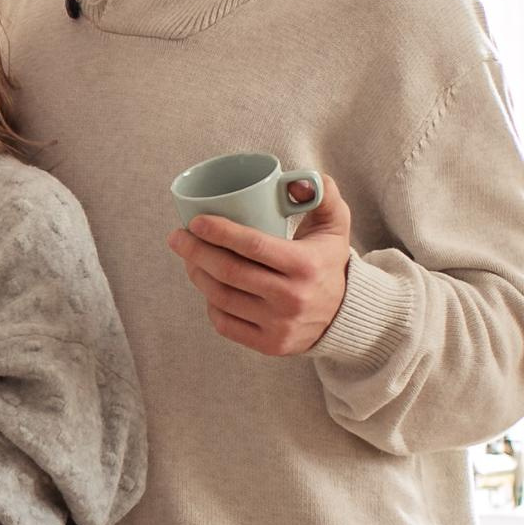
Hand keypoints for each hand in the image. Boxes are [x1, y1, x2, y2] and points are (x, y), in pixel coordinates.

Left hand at [167, 173, 352, 356]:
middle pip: (229, 272)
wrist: (345, 315)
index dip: (219, 232)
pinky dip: (209, 304)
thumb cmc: (328, 263)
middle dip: (195, 251)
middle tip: (178, 237)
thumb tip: (297, 179)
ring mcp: (279, 325)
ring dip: (196, 274)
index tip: (195, 221)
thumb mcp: (335, 226)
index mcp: (306, 265)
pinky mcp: (269, 345)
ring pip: (221, 297)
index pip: (253, 245)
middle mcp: (292, 298)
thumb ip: (322, 195)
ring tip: (188, 258)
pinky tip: (206, 287)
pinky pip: (224, 324)